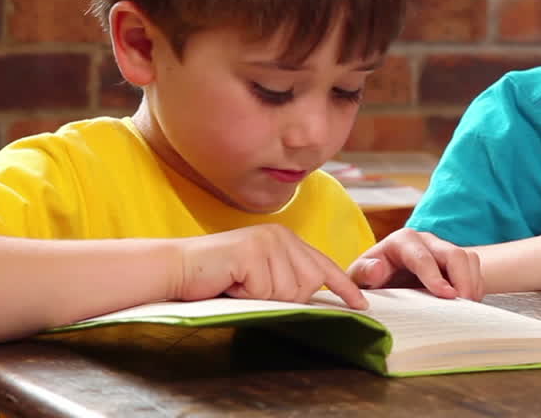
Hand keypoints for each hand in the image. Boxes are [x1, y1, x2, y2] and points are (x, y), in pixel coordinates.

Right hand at [171, 224, 367, 308]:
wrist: (178, 267)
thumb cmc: (218, 277)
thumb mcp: (261, 275)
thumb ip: (287, 279)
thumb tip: (315, 298)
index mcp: (286, 239)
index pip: (324, 265)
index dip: (344, 287)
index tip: (362, 305)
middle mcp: (281, 236)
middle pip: (308, 285)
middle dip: (283, 297)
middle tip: (250, 287)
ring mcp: (268, 242)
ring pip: (287, 292)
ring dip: (261, 297)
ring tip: (238, 283)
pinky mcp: (253, 253)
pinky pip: (265, 292)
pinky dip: (247, 295)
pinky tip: (231, 282)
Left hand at [347, 228, 483, 300]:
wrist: (381, 279)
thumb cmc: (369, 279)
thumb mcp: (358, 278)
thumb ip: (362, 273)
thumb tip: (376, 269)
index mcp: (401, 241)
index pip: (422, 257)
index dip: (436, 277)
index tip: (448, 296)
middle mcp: (425, 240)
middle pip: (453, 254)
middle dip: (462, 280)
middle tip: (464, 307)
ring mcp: (441, 249)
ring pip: (468, 259)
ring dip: (471, 284)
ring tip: (467, 309)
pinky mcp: (453, 261)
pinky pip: (474, 269)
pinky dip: (475, 287)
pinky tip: (468, 305)